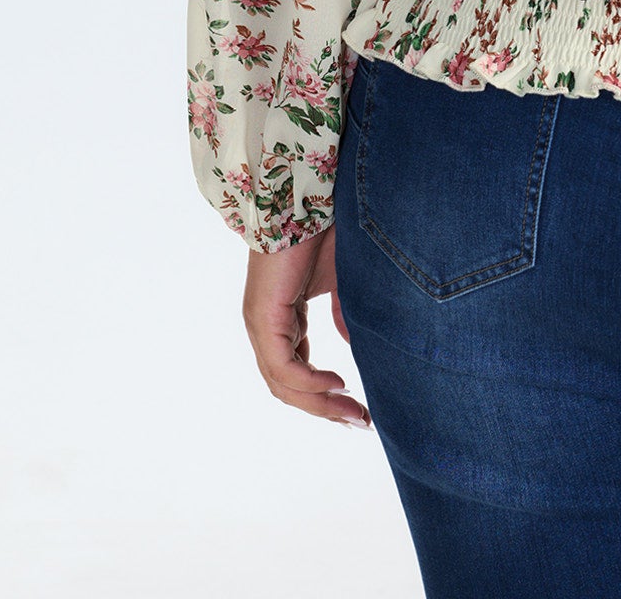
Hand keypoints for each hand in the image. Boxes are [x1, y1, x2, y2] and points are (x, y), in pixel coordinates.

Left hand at [242, 223, 371, 429]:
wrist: (306, 197)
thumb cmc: (323, 230)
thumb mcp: (340, 281)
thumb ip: (342, 314)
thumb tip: (353, 348)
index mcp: (279, 320)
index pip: (296, 372)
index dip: (324, 396)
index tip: (359, 410)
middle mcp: (264, 327)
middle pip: (288, 387)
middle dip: (325, 409)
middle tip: (360, 423)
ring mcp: (260, 324)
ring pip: (283, 384)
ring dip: (319, 403)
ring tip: (353, 412)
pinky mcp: (263, 317)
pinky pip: (283, 366)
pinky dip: (309, 381)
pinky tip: (337, 384)